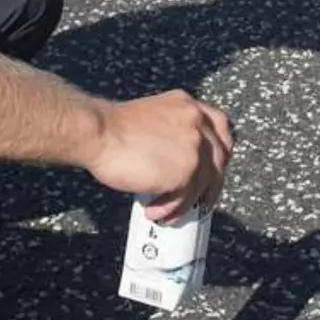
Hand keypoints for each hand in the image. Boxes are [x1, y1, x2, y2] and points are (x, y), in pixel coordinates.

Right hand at [85, 91, 233, 221]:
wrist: (99, 133)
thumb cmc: (113, 130)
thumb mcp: (152, 118)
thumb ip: (171, 132)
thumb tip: (178, 164)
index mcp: (187, 105)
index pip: (219, 126)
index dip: (220, 150)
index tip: (215, 167)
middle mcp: (197, 121)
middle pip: (219, 157)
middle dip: (211, 184)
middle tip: (199, 201)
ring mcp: (195, 145)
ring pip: (203, 182)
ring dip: (185, 203)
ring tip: (164, 214)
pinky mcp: (187, 169)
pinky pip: (186, 197)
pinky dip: (172, 209)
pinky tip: (154, 212)